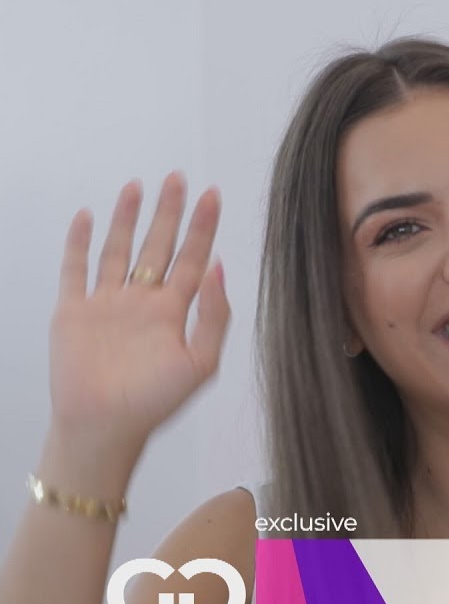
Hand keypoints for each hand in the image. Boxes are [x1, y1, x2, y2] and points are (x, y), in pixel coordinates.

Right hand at [48, 172, 229, 469]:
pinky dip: (79, 242)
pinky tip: (86, 215)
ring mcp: (107, 304)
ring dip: (127, 219)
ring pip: (118, 250)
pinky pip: (75, 270)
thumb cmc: (155, 402)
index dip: (203, 228)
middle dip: (169, 212)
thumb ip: (214, 314)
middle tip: (178, 178)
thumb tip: (219, 266)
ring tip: (137, 186)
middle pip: (158, 246)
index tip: (212, 195)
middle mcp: (142, 302)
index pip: (192, 259)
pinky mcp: (73, 312)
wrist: (104, 426)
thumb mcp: (201, 361)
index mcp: (174, 312)